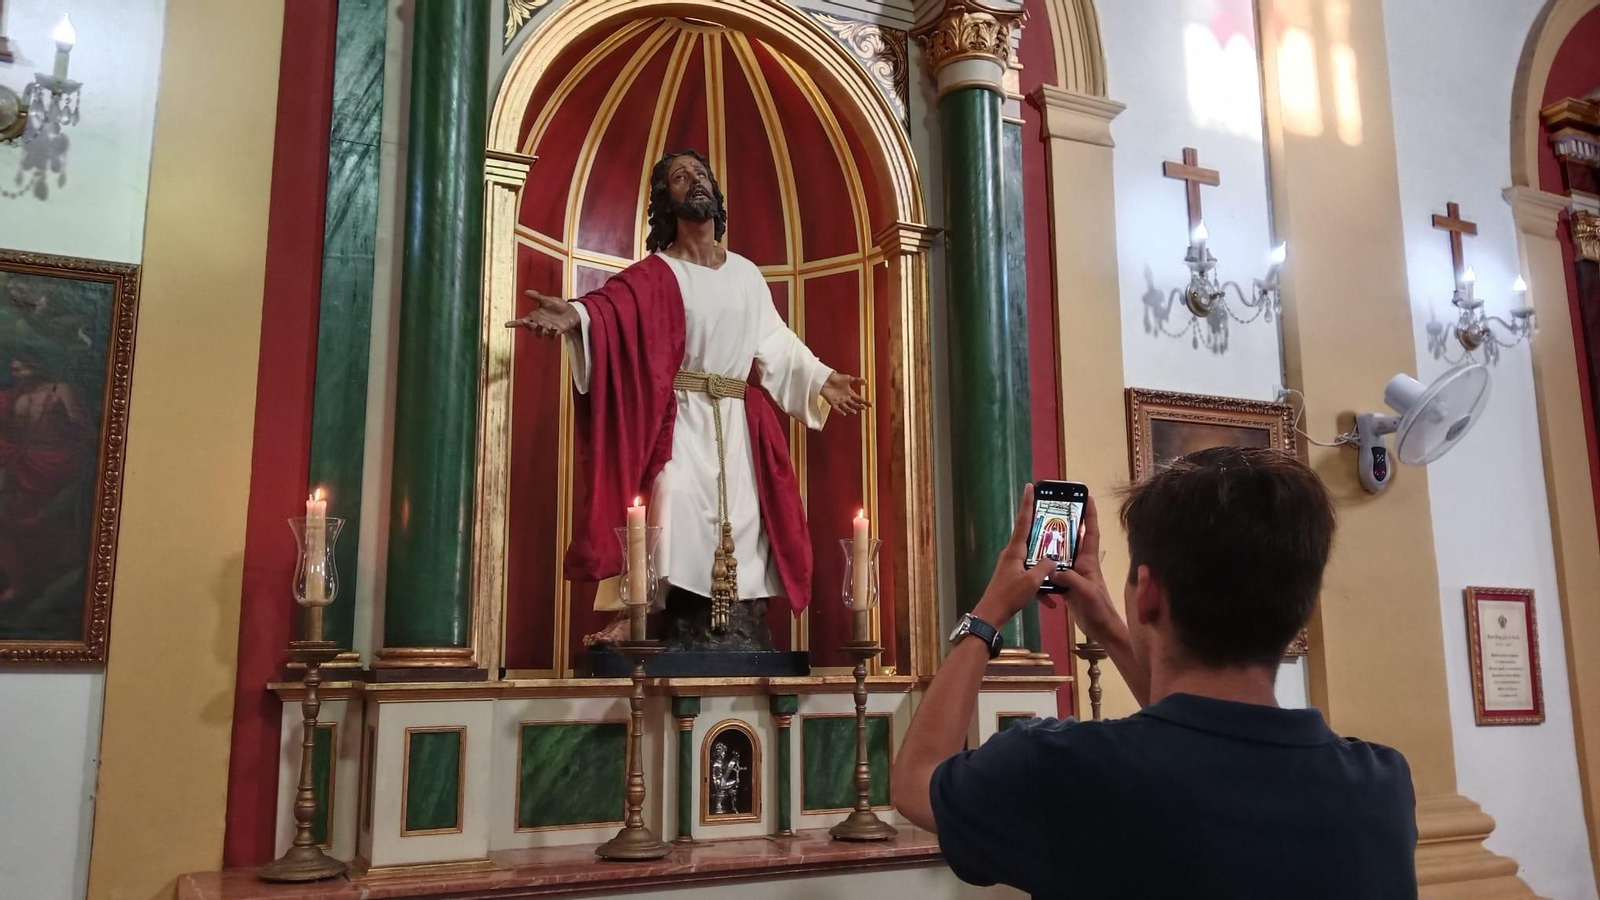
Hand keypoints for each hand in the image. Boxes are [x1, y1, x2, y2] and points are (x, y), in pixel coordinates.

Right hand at [505, 289, 580, 337]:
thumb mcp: (547, 300)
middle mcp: (539, 324)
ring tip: (543, 325)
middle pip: (530, 329)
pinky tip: (554, 328)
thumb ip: (537, 297)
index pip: (522, 321)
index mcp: (534, 316)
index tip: (506, 324)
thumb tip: (526, 291)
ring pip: (539, 334)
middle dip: (530, 326)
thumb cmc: (557, 306)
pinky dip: (552, 333)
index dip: (514, 323)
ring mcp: (547, 329)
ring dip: (540, 331)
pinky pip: (552, 336)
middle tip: (531, 322)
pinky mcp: (556, 332)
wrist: (570, 311)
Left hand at [821, 372, 869, 415]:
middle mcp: (845, 398)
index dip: (865, 402)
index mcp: (850, 393)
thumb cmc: (837, 378)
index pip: (859, 399)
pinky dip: (840, 411)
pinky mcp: (832, 402)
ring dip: (850, 410)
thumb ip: (857, 380)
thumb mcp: (848, 378)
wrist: (826, 378)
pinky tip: (844, 414)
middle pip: (854, 404)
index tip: (871, 405)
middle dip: (859, 406)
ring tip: (855, 411)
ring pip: (846, 407)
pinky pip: (837, 408)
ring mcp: (839, 401)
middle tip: (864, 408)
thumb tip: (866, 381)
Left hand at [971, 484, 1058, 625]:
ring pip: (1033, 560)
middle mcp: (1011, 554)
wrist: (991, 615)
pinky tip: (1051, 601)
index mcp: (1015, 550)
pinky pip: (1030, 576)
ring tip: (1059, 568)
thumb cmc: (1009, 596)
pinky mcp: (1012, 578)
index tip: (1029, 486)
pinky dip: (1040, 586)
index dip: (1027, 503)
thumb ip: (1046, 567)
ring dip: (1045, 567)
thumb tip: (1053, 559)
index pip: (1023, 521)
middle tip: (1053, 518)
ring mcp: (1011, 566)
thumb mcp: (1032, 581)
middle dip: (1042, 530)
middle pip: (1029, 537)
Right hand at [1047, 496, 1122, 639]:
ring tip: (1037, 533)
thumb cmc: (1099, 608)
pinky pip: (1053, 573)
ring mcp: (1073, 575)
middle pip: (1073, 539)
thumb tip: (1050, 569)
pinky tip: (1033, 567)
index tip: (1087, 496)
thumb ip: (1070, 578)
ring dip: (1051, 545)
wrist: (1101, 629)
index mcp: (1089, 561)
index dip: (1090, 514)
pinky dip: (1044, 569)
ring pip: (1061, 555)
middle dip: (1066, 523)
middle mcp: (1081, 564)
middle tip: (1052, 509)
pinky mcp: (1066, 586)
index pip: (1091, 532)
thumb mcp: (1086, 592)